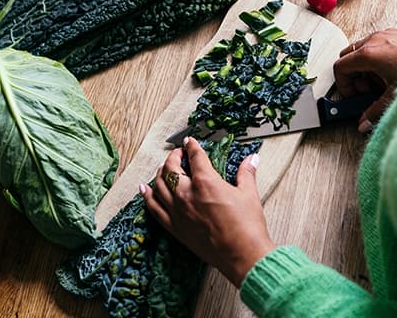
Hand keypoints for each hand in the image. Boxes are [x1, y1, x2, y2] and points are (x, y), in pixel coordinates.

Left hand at [140, 137, 275, 287]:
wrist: (241, 254)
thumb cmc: (246, 227)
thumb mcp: (249, 194)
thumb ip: (246, 174)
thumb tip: (252, 160)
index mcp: (206, 182)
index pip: (195, 157)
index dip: (192, 146)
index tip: (190, 142)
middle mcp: (187, 194)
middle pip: (171, 168)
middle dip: (173, 157)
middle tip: (178, 154)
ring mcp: (178, 211)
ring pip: (159, 185)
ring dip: (160, 173)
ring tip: (164, 168)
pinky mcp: (175, 227)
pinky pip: (154, 208)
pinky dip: (147, 196)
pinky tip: (144, 189)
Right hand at [333, 28, 396, 131]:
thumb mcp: (395, 95)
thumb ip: (374, 111)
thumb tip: (364, 122)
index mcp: (369, 54)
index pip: (340, 67)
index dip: (343, 85)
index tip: (354, 96)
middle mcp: (374, 40)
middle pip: (348, 57)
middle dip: (353, 76)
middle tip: (367, 91)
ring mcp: (386, 34)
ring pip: (362, 50)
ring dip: (366, 68)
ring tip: (383, 83)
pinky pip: (377, 45)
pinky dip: (378, 59)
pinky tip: (393, 73)